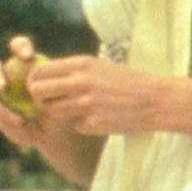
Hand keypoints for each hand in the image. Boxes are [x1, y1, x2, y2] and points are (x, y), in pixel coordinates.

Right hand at [0, 36, 61, 151]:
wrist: (65, 132)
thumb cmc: (70, 107)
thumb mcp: (71, 97)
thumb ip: (61, 90)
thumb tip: (52, 83)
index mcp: (25, 64)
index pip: (18, 46)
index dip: (19, 46)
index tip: (29, 56)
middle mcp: (6, 78)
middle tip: (3, 87)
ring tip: (20, 121)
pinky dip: (13, 129)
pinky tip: (30, 134)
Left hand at [25, 52, 176, 137]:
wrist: (157, 99)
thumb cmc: (128, 81)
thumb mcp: (99, 66)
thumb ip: (74, 71)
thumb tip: (45, 76)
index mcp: (81, 64)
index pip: (39, 70)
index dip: (34, 81)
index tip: (39, 88)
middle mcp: (81, 81)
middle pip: (37, 91)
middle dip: (38, 99)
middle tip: (48, 103)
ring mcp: (87, 103)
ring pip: (51, 112)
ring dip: (58, 114)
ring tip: (73, 111)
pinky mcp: (94, 123)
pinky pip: (75, 126)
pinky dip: (82, 125)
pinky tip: (97, 120)